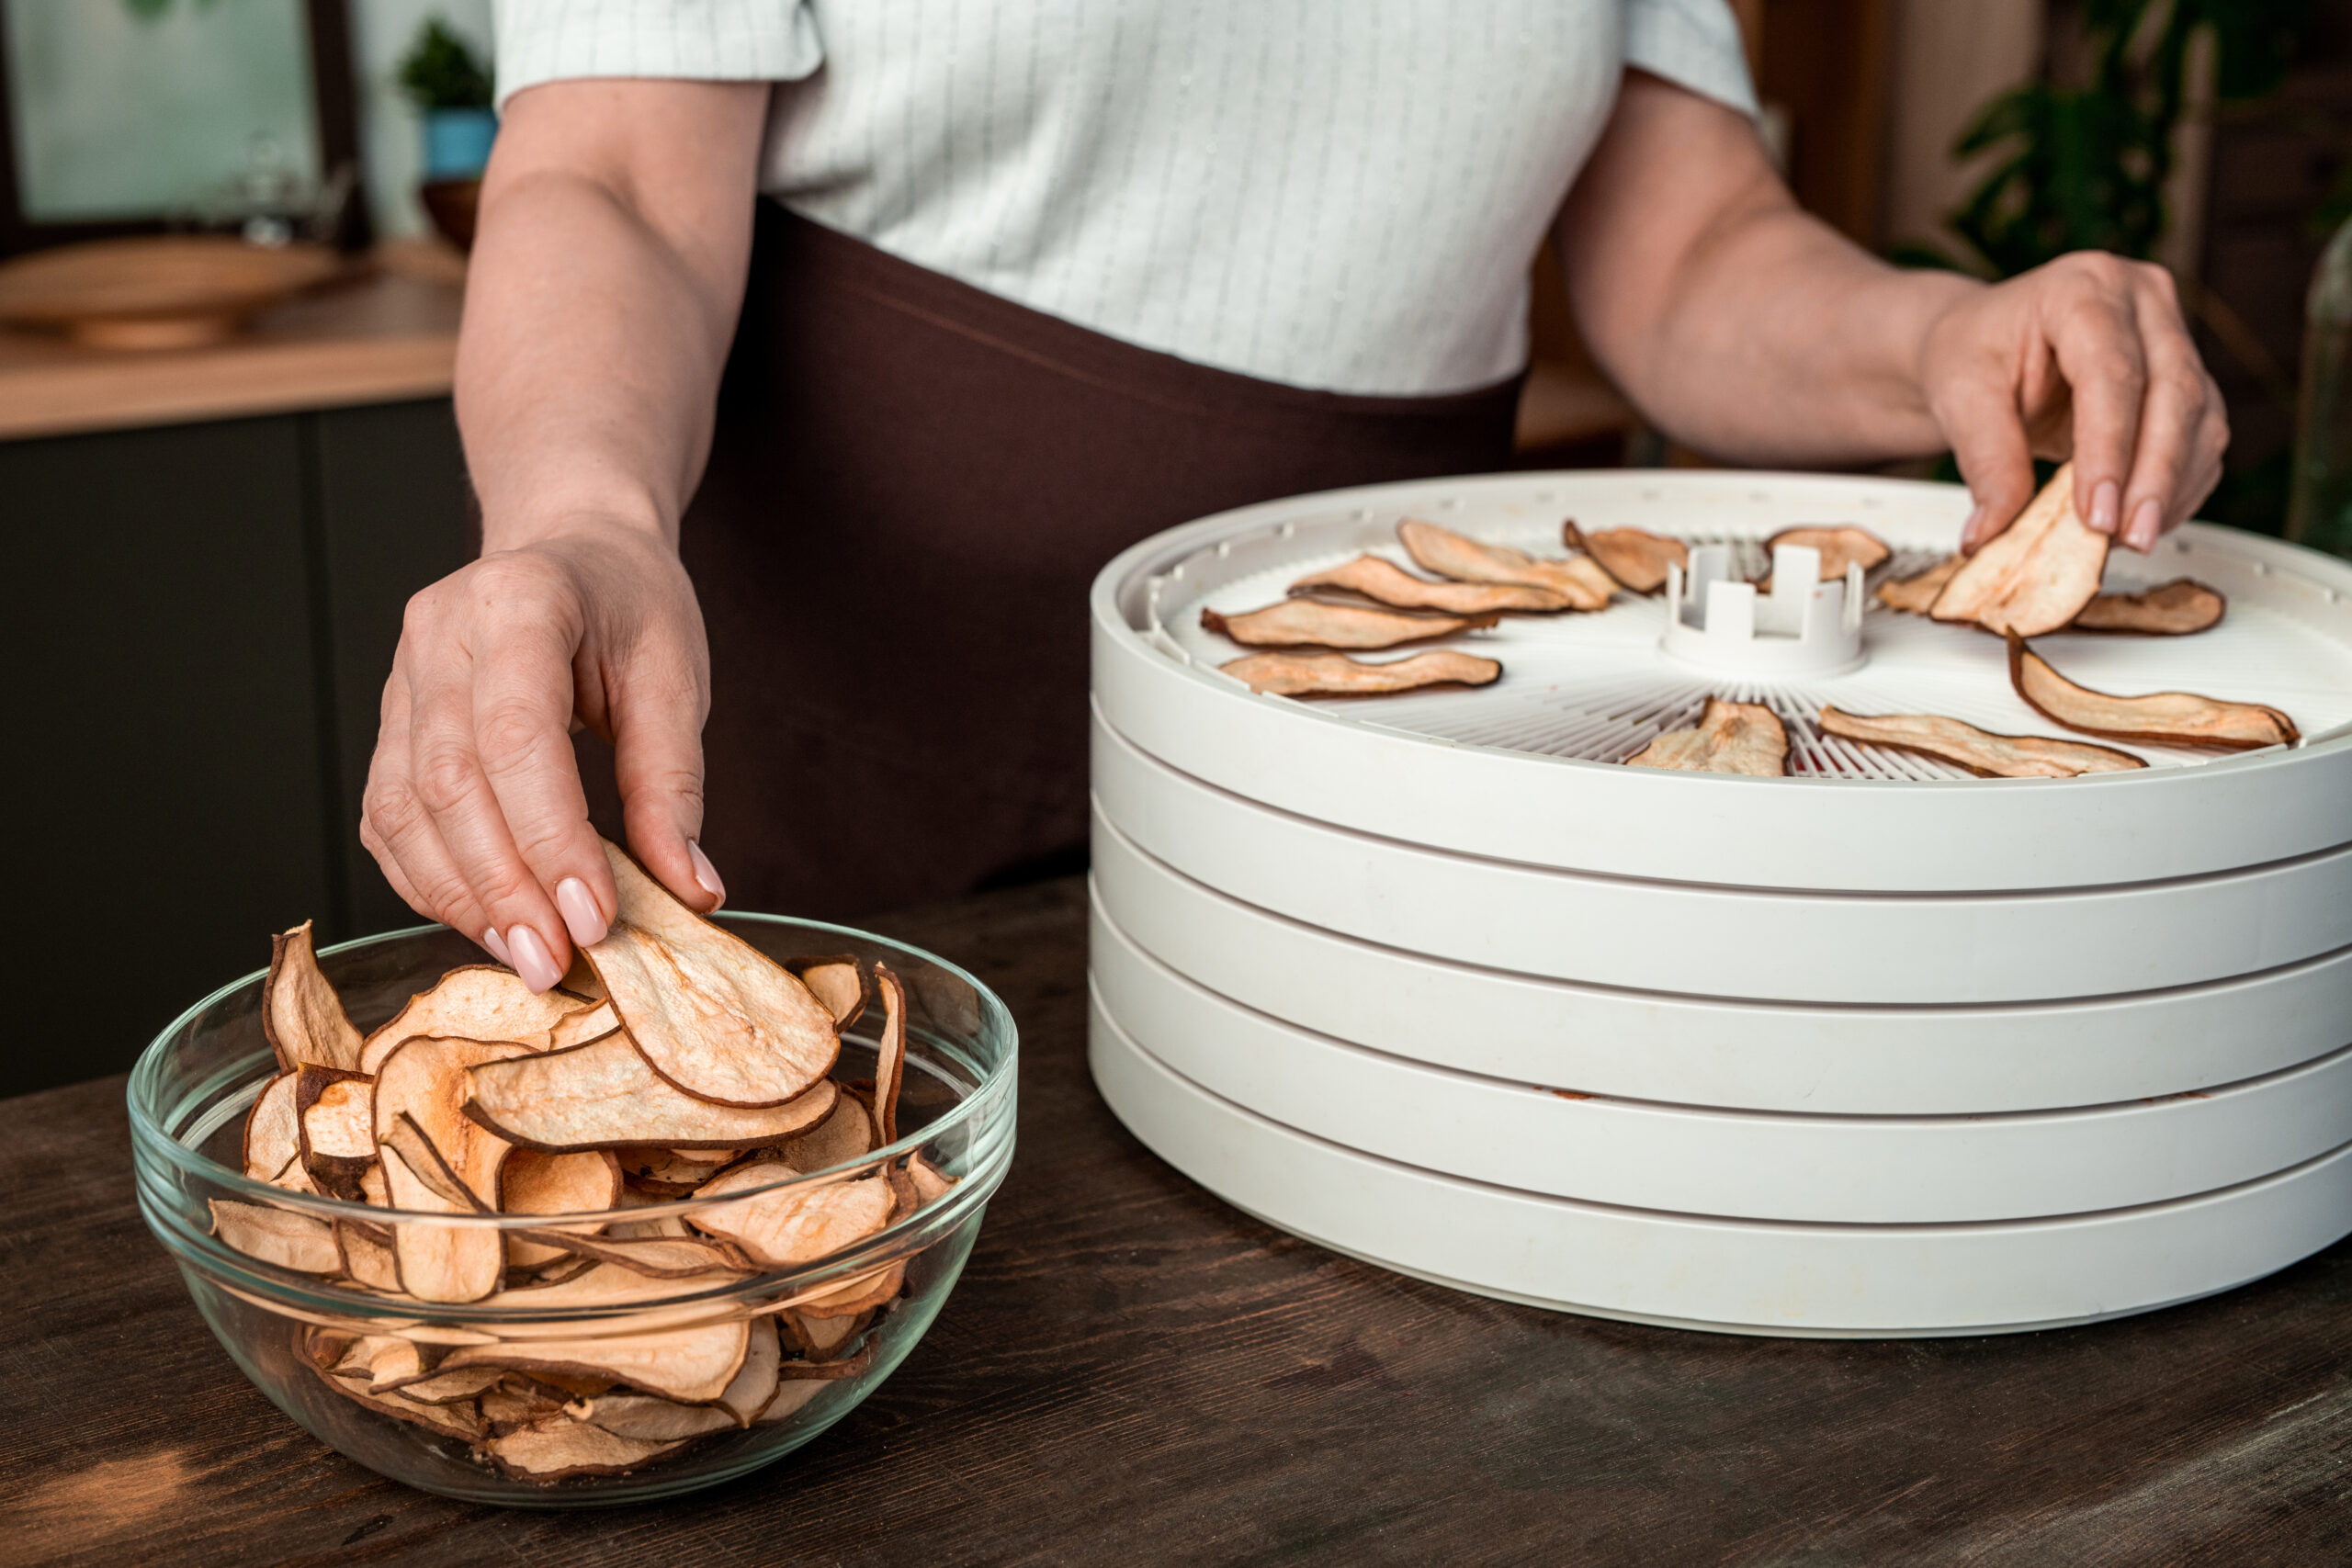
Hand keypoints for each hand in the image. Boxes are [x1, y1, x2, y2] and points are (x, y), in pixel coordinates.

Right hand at [360, 519, 718, 990]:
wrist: (574, 548)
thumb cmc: (631, 607)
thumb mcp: (675, 678)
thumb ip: (674, 785)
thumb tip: (692, 889)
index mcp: (519, 602)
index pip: (517, 738)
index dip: (550, 839)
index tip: (593, 918)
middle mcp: (439, 635)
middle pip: (449, 783)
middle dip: (502, 887)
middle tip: (555, 963)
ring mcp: (401, 677)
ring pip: (404, 808)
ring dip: (461, 897)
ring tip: (525, 955)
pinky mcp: (390, 723)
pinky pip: (389, 816)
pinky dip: (430, 879)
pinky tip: (483, 919)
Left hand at [1918, 251, 2227, 554]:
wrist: (1984, 342)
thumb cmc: (1973, 352)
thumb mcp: (1960, 395)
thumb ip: (1985, 460)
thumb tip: (1993, 529)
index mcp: (2082, 287)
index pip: (2112, 372)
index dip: (2110, 448)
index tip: (2095, 513)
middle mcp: (2142, 301)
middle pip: (2174, 392)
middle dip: (2154, 476)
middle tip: (2127, 536)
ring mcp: (2172, 336)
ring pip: (2201, 418)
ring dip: (2171, 488)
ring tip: (2129, 538)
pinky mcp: (2186, 378)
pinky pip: (2202, 438)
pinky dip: (2178, 487)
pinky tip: (2144, 519)